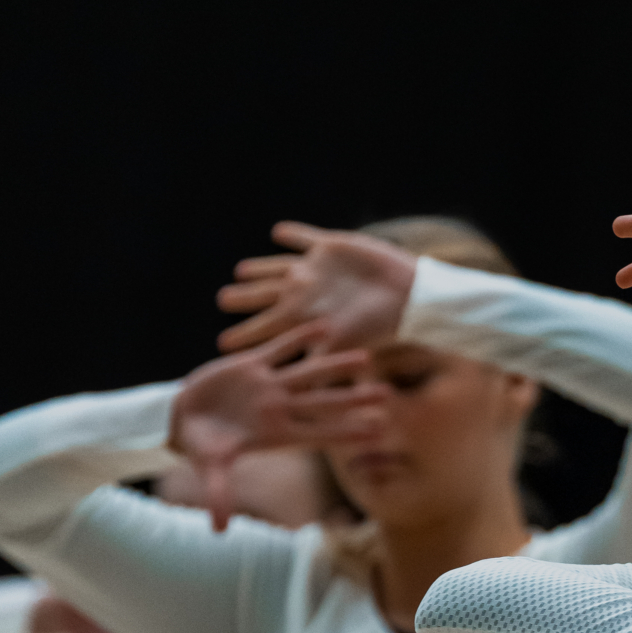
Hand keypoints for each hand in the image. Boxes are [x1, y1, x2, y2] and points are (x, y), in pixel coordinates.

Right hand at [170, 324, 377, 518]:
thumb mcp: (210, 467)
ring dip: (336, 365)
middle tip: (387, 395)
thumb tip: (219, 529)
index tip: (376, 433)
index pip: (319, 434)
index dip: (347, 433)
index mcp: (276, 433)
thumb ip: (218, 493)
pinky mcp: (252, 364)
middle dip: (355, 400)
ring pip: (309, 373)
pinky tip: (321, 326)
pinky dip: (298, 338)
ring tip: (365, 358)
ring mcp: (269, 385)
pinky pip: (280, 349)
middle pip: (325, 403)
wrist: (183, 417)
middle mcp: (280, 408)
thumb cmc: (201, 446)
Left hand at [215, 222, 417, 352]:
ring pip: (278, 268)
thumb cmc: (377, 325)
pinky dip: (293, 235)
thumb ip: (319, 366)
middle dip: (245, 298)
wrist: (409, 295)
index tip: (222, 345)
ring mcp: (316, 270)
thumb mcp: (340, 347)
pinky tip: (279, 232)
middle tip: (222, 301)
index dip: (244, 335)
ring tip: (241, 270)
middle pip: (265, 296)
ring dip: (260, 268)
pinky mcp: (332, 247)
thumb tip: (302, 400)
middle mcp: (305, 293)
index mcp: (302, 317)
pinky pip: (306, 237)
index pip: (265, 329)